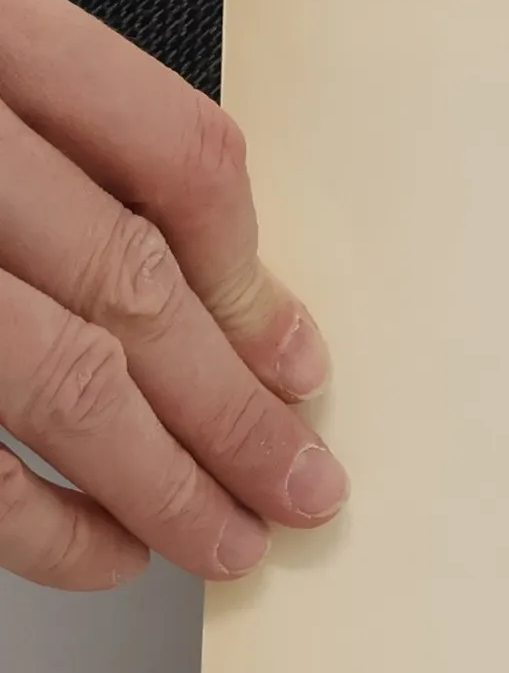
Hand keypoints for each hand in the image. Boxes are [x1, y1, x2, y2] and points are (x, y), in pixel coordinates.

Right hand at [0, 0, 346, 587]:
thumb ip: (46, 124)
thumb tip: (208, 281)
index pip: (175, 153)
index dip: (253, 271)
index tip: (300, 357)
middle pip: (131, 286)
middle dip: (236, 408)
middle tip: (306, 484)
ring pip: (63, 378)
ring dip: (168, 477)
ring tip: (234, 536)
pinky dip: (38, 520)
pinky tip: (103, 548)